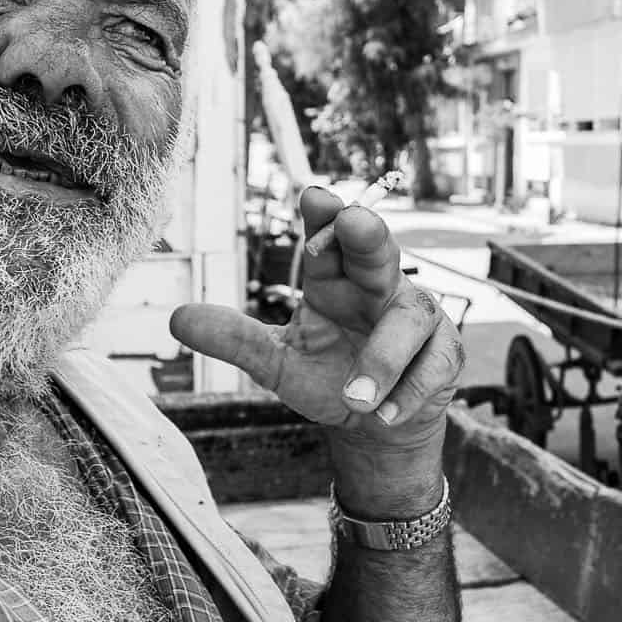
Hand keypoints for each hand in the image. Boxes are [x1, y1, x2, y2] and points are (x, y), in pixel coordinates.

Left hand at [170, 186, 464, 449]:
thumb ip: (235, 340)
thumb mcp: (276, 363)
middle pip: (377, 251)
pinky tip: (384, 413)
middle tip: (354, 220)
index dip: (324, 215)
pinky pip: (433, 365)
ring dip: (383, 357)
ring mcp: (416, 319)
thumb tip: (176, 318)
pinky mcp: (444, 354)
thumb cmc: (328, 378)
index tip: (314, 195)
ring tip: (356, 397)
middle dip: (367, 234)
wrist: (376, 426)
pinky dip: (408, 390)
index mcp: (335, 280)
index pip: (329, 238)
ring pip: (409, 318)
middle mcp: (377, 288)